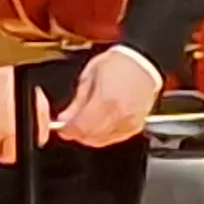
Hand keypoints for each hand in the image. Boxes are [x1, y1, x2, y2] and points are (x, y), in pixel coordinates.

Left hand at [48, 45, 165, 146]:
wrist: (142, 63)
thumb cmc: (117, 64)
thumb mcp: (89, 77)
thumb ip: (77, 102)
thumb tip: (65, 118)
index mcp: (105, 101)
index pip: (80, 126)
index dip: (67, 130)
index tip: (61, 127)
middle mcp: (118, 115)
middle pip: (90, 136)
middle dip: (77, 134)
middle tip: (70, 127)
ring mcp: (129, 123)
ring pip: (102, 141)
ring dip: (89, 136)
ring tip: (83, 125)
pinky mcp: (136, 126)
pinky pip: (115, 138)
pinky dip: (104, 136)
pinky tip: (99, 126)